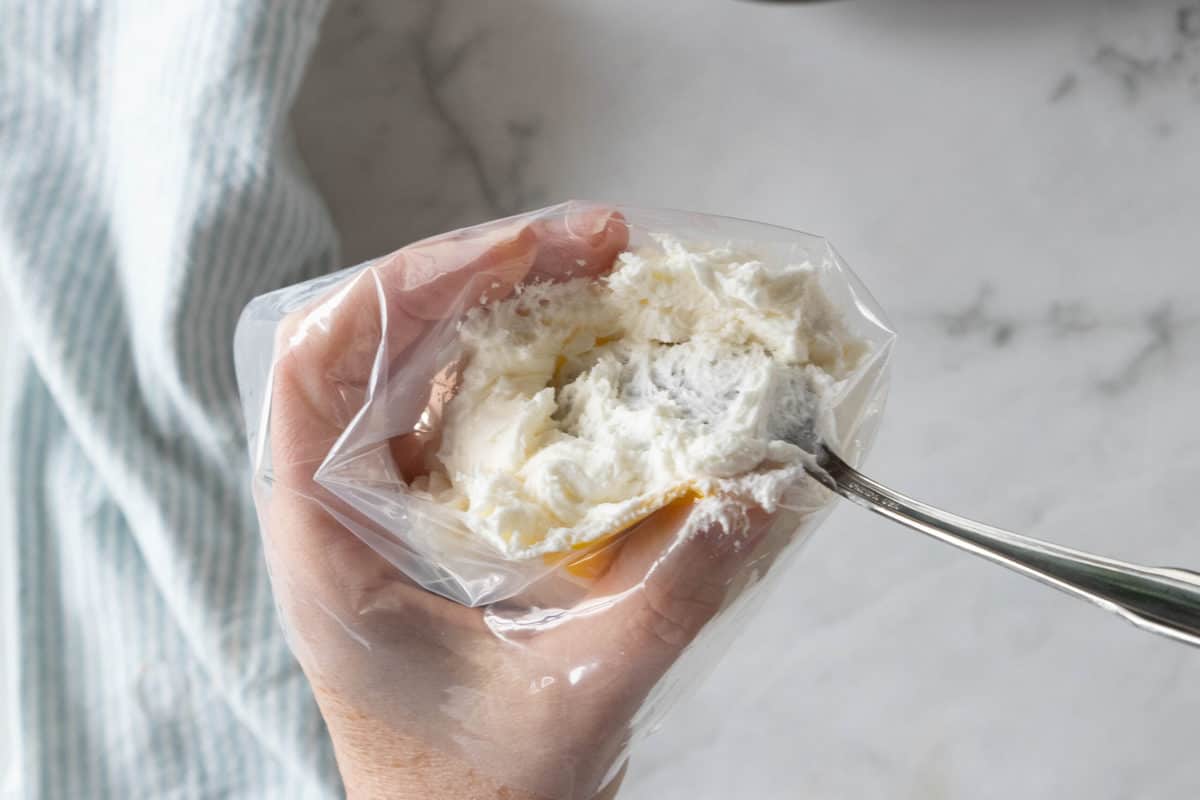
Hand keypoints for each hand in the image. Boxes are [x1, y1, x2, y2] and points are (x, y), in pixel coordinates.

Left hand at [262, 205, 770, 798]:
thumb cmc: (479, 794)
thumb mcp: (579, 697)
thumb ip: (674, 598)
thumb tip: (764, 489)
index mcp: (326, 541)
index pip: (316, 366)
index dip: (403, 288)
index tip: (513, 255)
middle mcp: (347, 503)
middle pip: (387, 340)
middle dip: (487, 272)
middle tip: (597, 241)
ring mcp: (396, 503)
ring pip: (436, 365)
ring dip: (518, 307)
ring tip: (609, 269)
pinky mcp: (446, 513)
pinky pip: (482, 410)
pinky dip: (541, 366)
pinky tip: (606, 350)